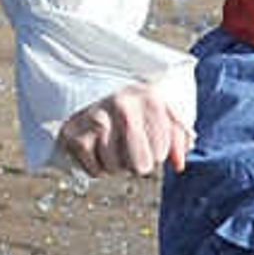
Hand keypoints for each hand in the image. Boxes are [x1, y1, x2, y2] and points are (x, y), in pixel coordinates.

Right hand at [54, 74, 194, 176]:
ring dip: (117, 165)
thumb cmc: (133, 104)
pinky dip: (98, 167)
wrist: (88, 84)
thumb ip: (177, 137)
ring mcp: (96, 119)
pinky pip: (95, 171)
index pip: (161, 153)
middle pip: (140, 166)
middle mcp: (123, 106)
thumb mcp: (161, 111)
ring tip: (113, 145)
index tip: (147, 138)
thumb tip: (178, 165)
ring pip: (116, 169)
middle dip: (138, 162)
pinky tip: (98, 149)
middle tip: (130, 147)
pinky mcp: (75, 134)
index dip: (156, 152)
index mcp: (150, 99)